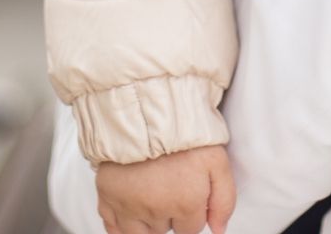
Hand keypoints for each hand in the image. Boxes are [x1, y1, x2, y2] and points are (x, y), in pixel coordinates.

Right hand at [95, 146, 235, 233]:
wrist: (146, 109)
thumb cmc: (183, 132)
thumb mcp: (217, 161)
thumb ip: (224, 200)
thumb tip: (219, 229)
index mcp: (185, 204)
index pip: (191, 230)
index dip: (192, 212)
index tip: (189, 193)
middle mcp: (155, 211)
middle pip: (165, 231)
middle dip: (170, 215)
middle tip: (170, 188)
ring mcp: (128, 207)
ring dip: (148, 221)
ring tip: (153, 197)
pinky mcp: (106, 197)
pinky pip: (111, 228)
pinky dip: (121, 224)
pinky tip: (130, 210)